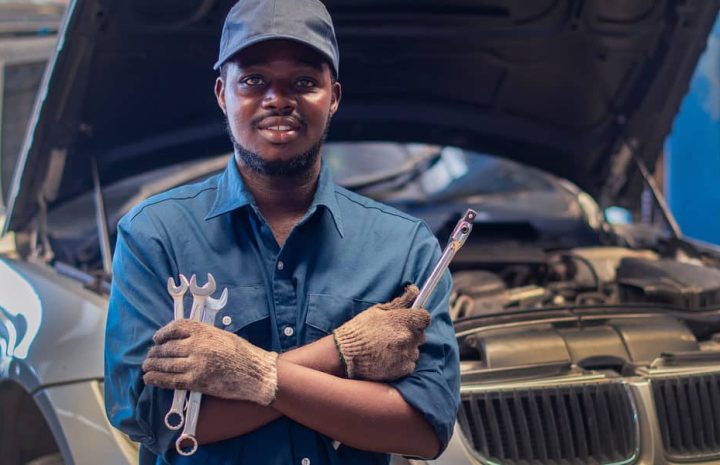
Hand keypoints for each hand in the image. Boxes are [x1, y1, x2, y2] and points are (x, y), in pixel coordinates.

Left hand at [142, 320, 277, 405]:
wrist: (254, 372)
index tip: (157, 339)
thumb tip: (180, 339)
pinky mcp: (196, 381)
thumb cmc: (241, 353)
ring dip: (153, 365)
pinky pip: (170, 380)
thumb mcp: (221, 335)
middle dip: (155, 352)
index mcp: (204, 331)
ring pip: (166, 364)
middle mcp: (197, 346)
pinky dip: (157, 379)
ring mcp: (195, 364)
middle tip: (150, 356)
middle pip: (167, 347)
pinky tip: (150, 378)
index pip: (175, 327)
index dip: (163, 333)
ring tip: (147, 367)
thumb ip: (202, 335)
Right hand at [333, 284, 430, 380]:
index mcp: (403, 321)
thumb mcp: (378, 310)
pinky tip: (389, 358)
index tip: (411, 319)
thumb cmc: (360, 329)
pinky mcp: (403, 369)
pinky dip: (403, 361)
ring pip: (415, 349)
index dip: (418, 318)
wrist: (345, 355)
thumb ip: (400, 301)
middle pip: (421, 334)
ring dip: (407, 348)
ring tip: (389, 348)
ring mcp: (407, 354)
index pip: (425, 318)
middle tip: (395, 334)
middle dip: (411, 333)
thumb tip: (415, 290)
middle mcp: (408, 337)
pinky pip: (410, 363)